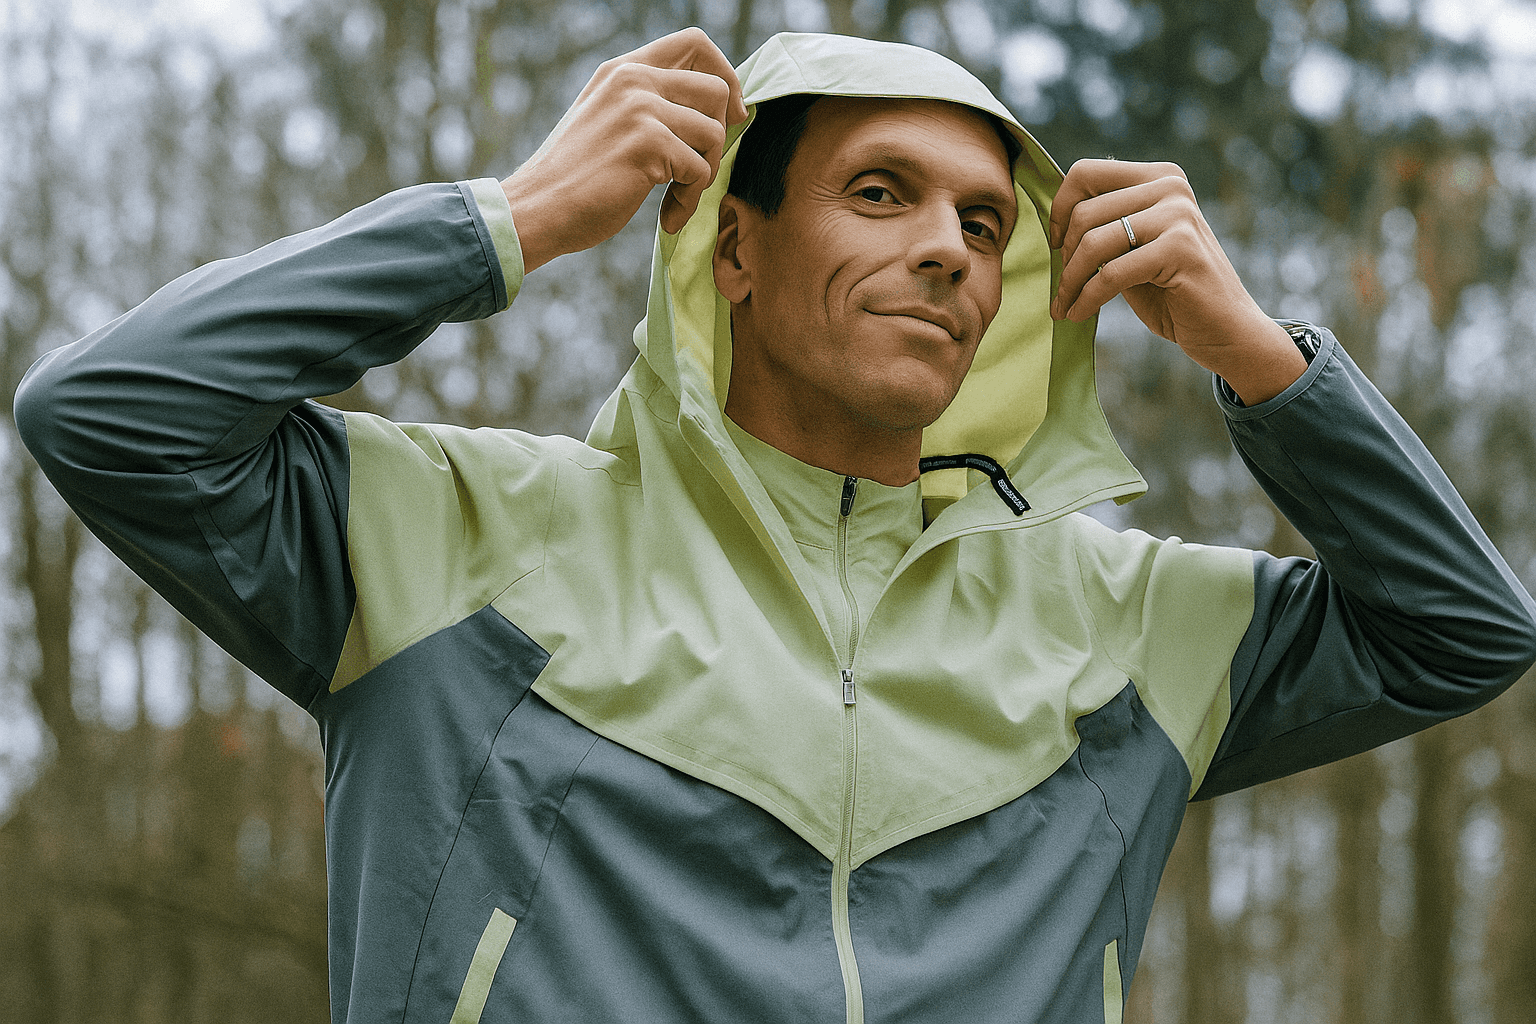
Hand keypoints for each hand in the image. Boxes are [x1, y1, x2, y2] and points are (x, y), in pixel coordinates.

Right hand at [501, 27, 747, 272]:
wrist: (536, 209)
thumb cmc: (574, 178)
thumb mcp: (608, 121)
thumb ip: (647, 104)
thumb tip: (713, 110)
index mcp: (624, 69)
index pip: (695, 42)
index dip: (726, 74)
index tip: (730, 113)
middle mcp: (633, 80)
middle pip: (716, 89)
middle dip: (719, 136)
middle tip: (698, 170)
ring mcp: (639, 108)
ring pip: (714, 133)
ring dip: (705, 175)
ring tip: (677, 198)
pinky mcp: (647, 143)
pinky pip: (700, 170)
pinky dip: (689, 200)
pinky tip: (667, 215)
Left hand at [1048, 159, 1305, 404]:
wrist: (1225, 330)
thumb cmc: (1172, 292)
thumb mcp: (1133, 249)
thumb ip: (1105, 225)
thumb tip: (1052, 215)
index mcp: (1158, 177)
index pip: (1086, 172)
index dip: (1058, 209)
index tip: (1054, 245)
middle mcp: (1170, 186)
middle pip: (1084, 211)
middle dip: (1064, 256)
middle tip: (1063, 287)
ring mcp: (1178, 214)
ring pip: (1093, 241)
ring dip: (1070, 281)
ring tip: (1064, 306)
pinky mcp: (1180, 249)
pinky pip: (1111, 273)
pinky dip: (1086, 298)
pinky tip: (1077, 314)